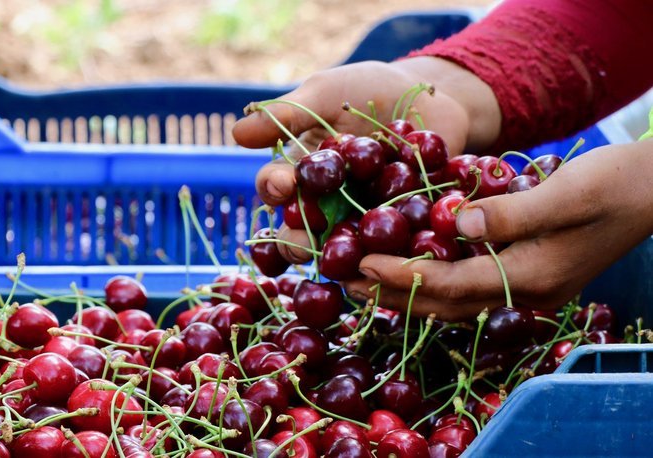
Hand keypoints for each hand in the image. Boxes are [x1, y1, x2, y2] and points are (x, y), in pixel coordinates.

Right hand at [233, 57, 499, 262]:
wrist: (432, 96)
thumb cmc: (369, 89)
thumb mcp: (327, 94)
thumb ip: (286, 114)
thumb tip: (236, 133)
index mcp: (302, 170)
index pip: (275, 186)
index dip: (273, 187)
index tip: (283, 182)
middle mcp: (326, 201)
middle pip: (300, 229)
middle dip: (295, 239)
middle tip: (301, 240)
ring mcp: (361, 217)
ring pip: (341, 247)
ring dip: (337, 254)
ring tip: (339, 257)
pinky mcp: (401, 227)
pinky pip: (392, 244)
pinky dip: (389, 250)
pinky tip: (391, 252)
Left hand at [344, 139, 652, 321]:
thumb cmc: (618, 185)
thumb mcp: (566, 194)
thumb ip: (510, 213)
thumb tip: (456, 223)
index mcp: (530, 277)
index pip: (451, 285)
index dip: (403, 275)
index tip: (359, 263)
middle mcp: (523, 291)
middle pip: (444, 303)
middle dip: (392, 293)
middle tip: (343, 281)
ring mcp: (527, 285)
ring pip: (454, 299)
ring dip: (408, 290)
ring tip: (364, 279)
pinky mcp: (528, 272)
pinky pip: (470, 284)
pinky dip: (435, 278)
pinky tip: (412, 264)